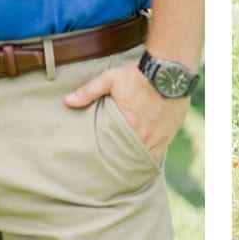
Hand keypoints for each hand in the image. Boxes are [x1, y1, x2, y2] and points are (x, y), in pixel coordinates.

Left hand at [63, 63, 186, 159]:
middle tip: (116, 170)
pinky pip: (162, 151)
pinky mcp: (172, 131)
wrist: (170, 69)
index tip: (105, 166)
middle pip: (132, 157)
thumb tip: (67, 101)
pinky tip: (147, 153)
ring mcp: (161, 135)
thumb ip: (89, 91)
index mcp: (127, 125)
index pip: (116, 151)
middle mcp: (145, 135)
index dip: (111, 160)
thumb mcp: (110, 80)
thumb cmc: (138, 75)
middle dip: (124, 162)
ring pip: (148, 157)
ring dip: (139, 159)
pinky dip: (154, 153)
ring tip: (130, 165)